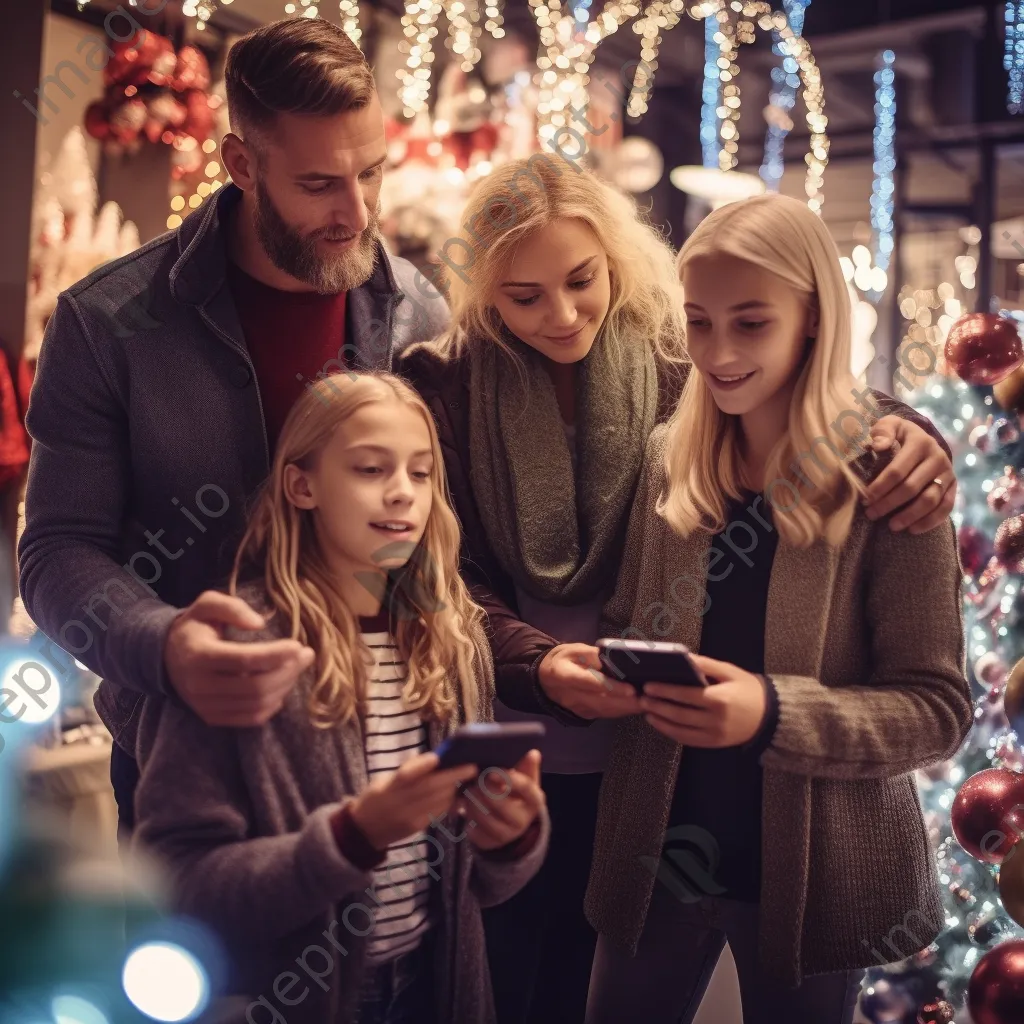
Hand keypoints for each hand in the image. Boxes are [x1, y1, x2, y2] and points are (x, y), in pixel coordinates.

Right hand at [164, 591, 314, 726]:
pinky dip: (273, 705)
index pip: (244, 660)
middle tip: (306, 654)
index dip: (275, 654)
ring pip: (257, 704)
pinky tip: (282, 686)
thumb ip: (232, 607)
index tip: (298, 645)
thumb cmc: (195, 627)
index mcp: (198, 655)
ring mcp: (205, 706)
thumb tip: (259, 623)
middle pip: (256, 686)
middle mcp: (200, 686)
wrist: (167, 657)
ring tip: (297, 667)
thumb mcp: (207, 605)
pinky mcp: (212, 718)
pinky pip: (251, 718)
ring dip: (285, 686)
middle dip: (288, 671)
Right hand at [349, 752, 478, 849]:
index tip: (437, 758)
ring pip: (437, 801)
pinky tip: (458, 796)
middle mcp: (398, 803)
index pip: (405, 775)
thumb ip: (406, 771)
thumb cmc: (376, 797)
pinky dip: (449, 803)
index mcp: (388, 787)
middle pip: (428, 788)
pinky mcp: (416, 827)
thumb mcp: (383, 780)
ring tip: (467, 778)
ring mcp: (408, 817)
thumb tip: (435, 760)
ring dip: (454, 789)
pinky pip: (437, 813)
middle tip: (471, 767)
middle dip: (453, 777)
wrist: (363, 830)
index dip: (421, 766)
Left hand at [457, 750, 545, 851]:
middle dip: (484, 791)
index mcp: (534, 800)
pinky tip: (467, 808)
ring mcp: (507, 835)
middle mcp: (523, 821)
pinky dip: (467, 818)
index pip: (526, 788)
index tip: (492, 772)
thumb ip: (526, 766)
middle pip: (501, 804)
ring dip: (472, 803)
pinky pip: (475, 831)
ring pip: (485, 819)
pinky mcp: (491, 843)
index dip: (509, 779)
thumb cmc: (516, 793)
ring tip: (468, 792)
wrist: (513, 823)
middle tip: (475, 782)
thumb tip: (533, 753)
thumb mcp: (524, 779)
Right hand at [537, 643, 642, 719]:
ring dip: (627, 709)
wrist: (544, 678)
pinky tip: (635, 707)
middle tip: (649, 700)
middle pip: (602, 702)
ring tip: (648, 703)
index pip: (590, 682)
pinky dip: (621, 711)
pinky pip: (604, 714)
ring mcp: (576, 708)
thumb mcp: (575, 650)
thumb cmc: (563, 660)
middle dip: (627, 702)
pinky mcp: (583, 714)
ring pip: (605, 711)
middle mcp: (569, 695)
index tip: (631, 689)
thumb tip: (616, 659)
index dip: (612, 687)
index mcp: (563, 675)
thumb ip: (594, 655)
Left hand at [640, 655, 766, 747]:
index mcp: (719, 699)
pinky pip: (688, 740)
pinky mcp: (714, 743)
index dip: (665, 691)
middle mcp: (716, 719)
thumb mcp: (730, 672)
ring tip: (647, 710)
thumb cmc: (748, 689)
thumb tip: (684, 657)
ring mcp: (715, 734)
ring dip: (661, 720)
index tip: (649, 686)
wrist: (770, 716)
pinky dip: (671, 732)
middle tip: (641, 698)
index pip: (685, 695)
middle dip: (657, 705)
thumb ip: (706, 664)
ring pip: (680, 729)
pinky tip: (661, 723)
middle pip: (679, 714)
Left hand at [862, 417, 955, 533]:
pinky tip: (912, 529)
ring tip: (891, 526)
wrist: (922, 438)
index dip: (880, 487)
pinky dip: (930, 521)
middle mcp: (937, 457)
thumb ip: (882, 432)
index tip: (865, 500)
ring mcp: (948, 473)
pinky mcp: (954, 486)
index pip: (897, 470)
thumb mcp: (889, 426)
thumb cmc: (898, 435)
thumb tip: (878, 445)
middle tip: (872, 514)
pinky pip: (945, 507)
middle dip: (889, 504)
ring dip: (910, 516)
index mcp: (920, 442)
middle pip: (912, 487)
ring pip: (930, 500)